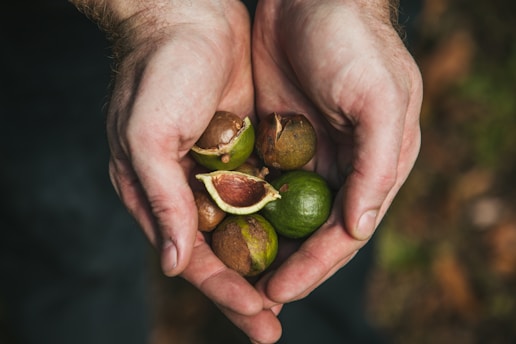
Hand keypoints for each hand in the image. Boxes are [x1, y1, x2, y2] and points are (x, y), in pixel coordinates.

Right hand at [81, 1, 281, 341]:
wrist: (185, 17)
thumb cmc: (157, 74)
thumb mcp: (146, 135)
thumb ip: (159, 199)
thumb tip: (175, 264)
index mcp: (163, 196)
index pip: (196, 258)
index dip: (227, 292)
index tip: (260, 319)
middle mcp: (191, 192)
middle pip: (225, 254)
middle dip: (251, 291)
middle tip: (274, 328)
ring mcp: (222, 172)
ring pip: (249, 230)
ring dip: (271, 261)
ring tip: (296, 292)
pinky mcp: (246, 149)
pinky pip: (267, 192)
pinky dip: (282, 218)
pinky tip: (305, 239)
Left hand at [252, 0, 422, 304]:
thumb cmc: (354, 43)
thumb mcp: (380, 99)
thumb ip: (377, 165)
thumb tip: (359, 228)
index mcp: (372, 166)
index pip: (344, 231)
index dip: (315, 266)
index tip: (281, 290)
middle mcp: (340, 168)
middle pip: (310, 232)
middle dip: (286, 267)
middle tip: (253, 300)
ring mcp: (305, 155)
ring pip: (281, 214)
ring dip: (261, 245)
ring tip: (233, 276)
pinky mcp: (274, 139)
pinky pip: (257, 181)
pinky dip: (242, 207)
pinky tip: (219, 228)